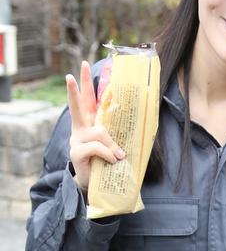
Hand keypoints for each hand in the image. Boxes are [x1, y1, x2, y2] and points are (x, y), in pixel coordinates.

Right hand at [66, 61, 124, 191]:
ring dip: (112, 145)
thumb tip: (125, 136)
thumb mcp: (113, 147)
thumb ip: (116, 137)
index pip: (88, 100)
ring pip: (100, 132)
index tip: (84, 65)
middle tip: (75, 71)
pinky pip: (97, 147)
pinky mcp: (76, 152)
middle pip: (80, 104)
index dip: (85, 83)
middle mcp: (81, 128)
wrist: (93, 185)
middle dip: (78, 87)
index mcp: (90, 124)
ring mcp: (77, 139)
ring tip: (117, 157)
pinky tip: (111, 161)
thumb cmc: (105, 164)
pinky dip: (108, 154)